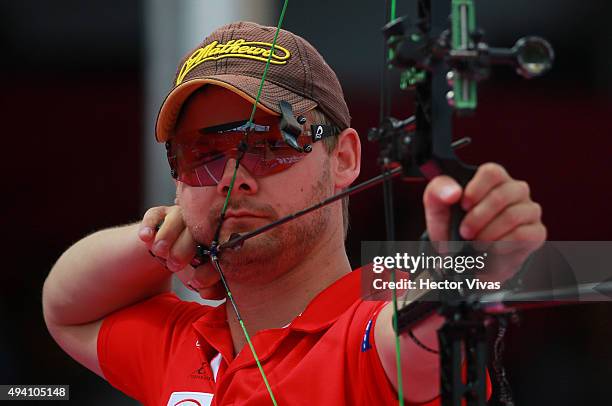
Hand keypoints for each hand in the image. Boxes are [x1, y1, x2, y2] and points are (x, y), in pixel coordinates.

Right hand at [137, 205, 223, 298]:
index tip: (195, 281)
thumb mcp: (199, 277)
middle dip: (184, 248)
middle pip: (196, 227)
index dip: (207, 261)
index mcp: (216, 237)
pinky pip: (154, 215)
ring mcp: (179, 216)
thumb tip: (208, 293)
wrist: (168, 250)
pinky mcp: (159, 214)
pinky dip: (149, 225)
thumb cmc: (190, 264)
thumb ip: (209, 287)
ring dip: (167, 236)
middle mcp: (200, 222)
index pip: (218, 244)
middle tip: (175, 265)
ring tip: (161, 252)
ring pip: (176, 218)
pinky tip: (146, 237)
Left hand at [423, 163, 545, 266]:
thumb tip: (454, 191)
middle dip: (478, 217)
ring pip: (513, 215)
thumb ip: (437, 193)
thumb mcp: (437, 211)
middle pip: (503, 194)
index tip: (463, 205)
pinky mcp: (536, 233)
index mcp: (491, 181)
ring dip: (488, 233)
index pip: (492, 172)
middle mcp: (514, 191)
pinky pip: (524, 235)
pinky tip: (491, 249)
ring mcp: (528, 211)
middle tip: (465, 232)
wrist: (464, 260)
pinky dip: (502, 245)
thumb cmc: (453, 230)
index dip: (477, 188)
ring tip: (476, 242)